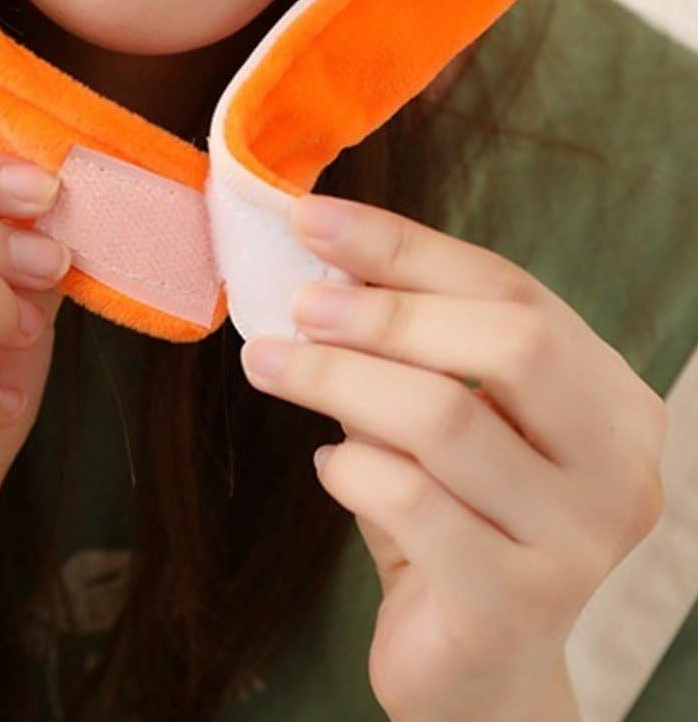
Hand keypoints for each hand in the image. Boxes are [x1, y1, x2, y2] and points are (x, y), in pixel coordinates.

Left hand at [240, 194, 667, 720]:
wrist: (481, 670)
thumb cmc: (458, 523)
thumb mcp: (447, 422)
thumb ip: (411, 351)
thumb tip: (331, 263)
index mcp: (609, 400)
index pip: (512, 290)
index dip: (405, 247)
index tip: (312, 218)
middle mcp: (616, 466)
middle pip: (506, 344)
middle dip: (384, 313)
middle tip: (298, 304)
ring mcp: (576, 542)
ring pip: (444, 420)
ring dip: (337, 377)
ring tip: (272, 364)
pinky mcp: (513, 606)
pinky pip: (413, 504)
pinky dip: (352, 469)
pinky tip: (331, 464)